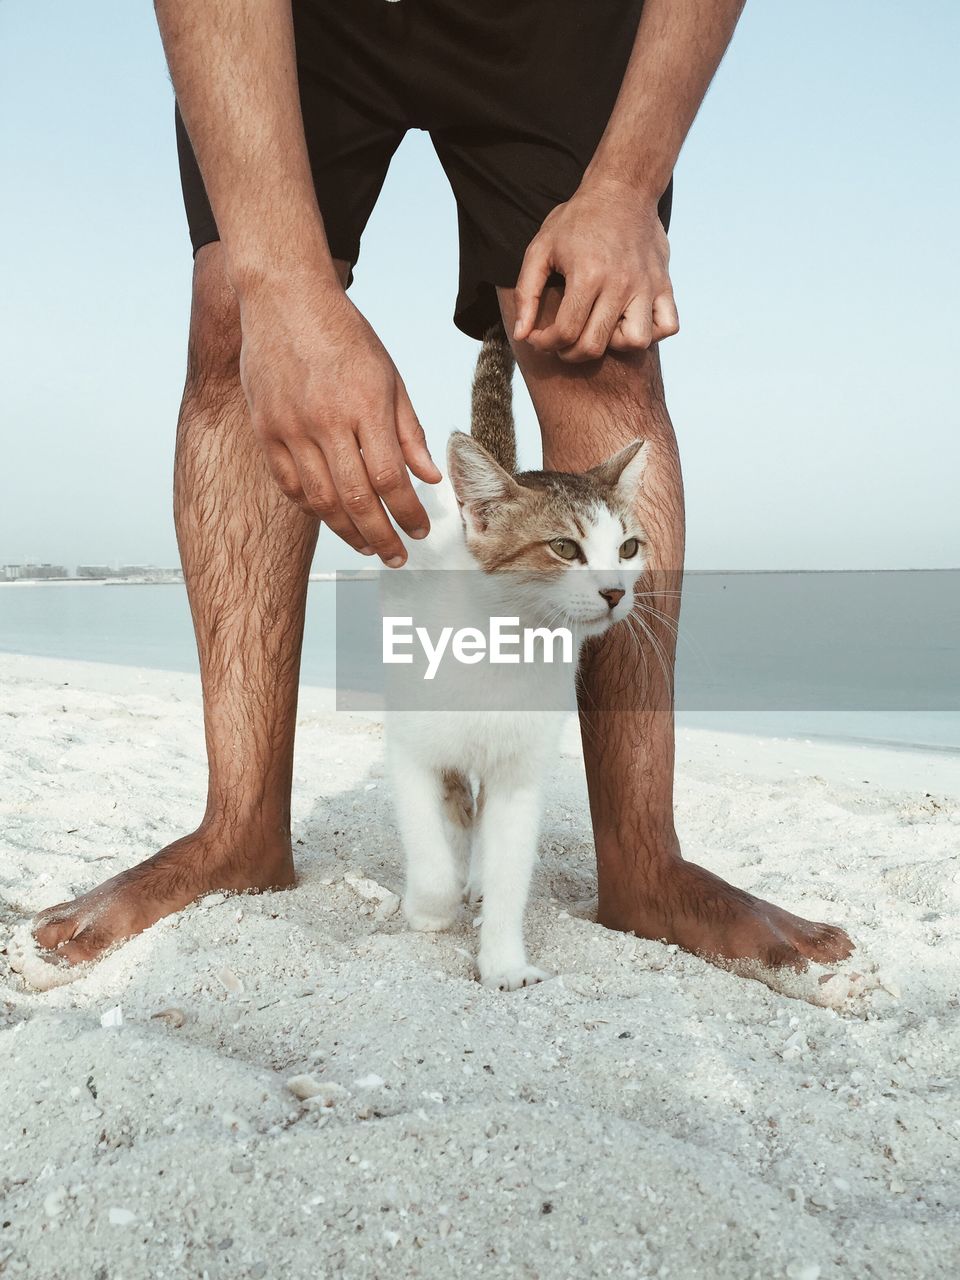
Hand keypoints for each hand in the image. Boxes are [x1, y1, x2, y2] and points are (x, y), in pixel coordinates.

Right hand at [237, 271, 440, 564]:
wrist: (284, 297)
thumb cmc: (344, 334)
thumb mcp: (389, 376)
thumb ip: (409, 431)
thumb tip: (429, 479)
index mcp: (364, 405)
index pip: (389, 478)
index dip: (406, 512)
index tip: (420, 531)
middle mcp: (325, 421)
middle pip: (356, 498)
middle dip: (380, 536)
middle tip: (396, 557)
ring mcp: (290, 428)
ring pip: (320, 499)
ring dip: (347, 530)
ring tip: (367, 546)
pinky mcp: (266, 429)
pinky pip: (290, 484)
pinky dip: (312, 507)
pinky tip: (331, 517)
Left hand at [513, 176, 678, 362]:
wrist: (622, 190)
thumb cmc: (576, 221)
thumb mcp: (540, 249)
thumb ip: (526, 293)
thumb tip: (521, 335)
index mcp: (588, 274)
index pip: (566, 332)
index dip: (546, 343)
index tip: (539, 337)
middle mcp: (620, 283)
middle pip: (595, 345)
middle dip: (570, 353)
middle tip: (563, 340)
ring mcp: (647, 285)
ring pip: (636, 342)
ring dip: (614, 344)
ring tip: (601, 328)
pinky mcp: (665, 284)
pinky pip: (668, 326)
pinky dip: (652, 333)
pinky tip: (630, 321)